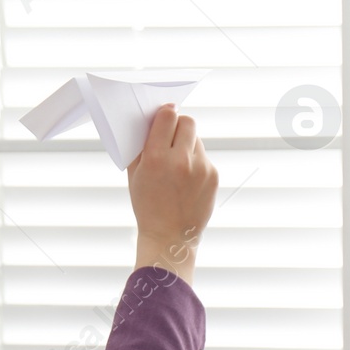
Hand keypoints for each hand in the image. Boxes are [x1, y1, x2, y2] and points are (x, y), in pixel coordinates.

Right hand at [126, 105, 217, 283]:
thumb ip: (141, 147)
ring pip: (197, 139)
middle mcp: (180, 160)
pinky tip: (187, 180)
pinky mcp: (213, 176)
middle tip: (172, 135)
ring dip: (187, 144)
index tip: (165, 114)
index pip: (167, 116)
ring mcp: (200, 168)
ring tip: (177, 165)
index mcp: (155, 158)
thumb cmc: (147, 206)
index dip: (166, 112)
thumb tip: (151, 121)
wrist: (169, 237)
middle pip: (187, 121)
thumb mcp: (135, 176)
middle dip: (179, 124)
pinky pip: (204, 157)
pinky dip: (196, 162)